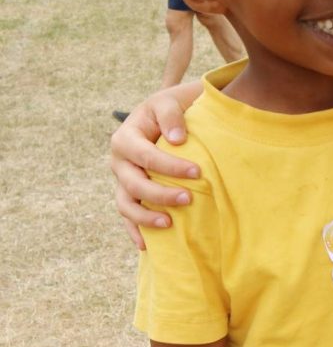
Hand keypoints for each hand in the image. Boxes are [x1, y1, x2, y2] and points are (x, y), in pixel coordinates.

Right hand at [110, 84, 200, 247]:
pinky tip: (146, 246)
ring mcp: (123, 180)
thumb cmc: (172, 107)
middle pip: (133, 183)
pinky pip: (128, 215)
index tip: (198, 171)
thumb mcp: (170, 101)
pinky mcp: (130, 194)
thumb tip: (176, 139)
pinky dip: (135, 230)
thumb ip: (171, 115)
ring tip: (169, 224)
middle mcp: (120, 162)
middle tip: (188, 198)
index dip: (170, 166)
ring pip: (126, 204)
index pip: (146, 156)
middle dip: (160, 194)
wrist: (169, 114)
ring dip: (145, 217)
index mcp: (126, 137)